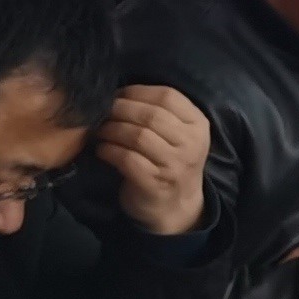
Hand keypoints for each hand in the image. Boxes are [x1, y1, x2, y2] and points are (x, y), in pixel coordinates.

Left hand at [93, 86, 211, 236]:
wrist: (176, 206)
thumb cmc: (171, 163)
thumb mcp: (179, 135)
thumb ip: (161, 114)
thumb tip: (119, 93)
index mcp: (198, 125)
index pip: (168, 96)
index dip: (137, 92)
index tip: (117, 95)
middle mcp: (191, 143)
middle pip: (150, 115)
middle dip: (120, 110)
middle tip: (102, 113)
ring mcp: (174, 164)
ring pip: (138, 135)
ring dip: (111, 130)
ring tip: (100, 131)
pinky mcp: (155, 182)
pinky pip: (126, 159)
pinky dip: (109, 151)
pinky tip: (102, 150)